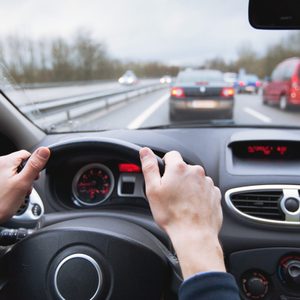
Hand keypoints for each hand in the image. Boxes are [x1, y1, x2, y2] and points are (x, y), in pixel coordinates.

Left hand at [0, 147, 49, 222]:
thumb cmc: (1, 203)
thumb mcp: (23, 183)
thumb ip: (34, 165)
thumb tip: (44, 150)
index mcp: (5, 162)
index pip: (26, 155)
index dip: (33, 166)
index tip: (33, 177)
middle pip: (20, 164)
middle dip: (26, 176)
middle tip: (24, 188)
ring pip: (14, 172)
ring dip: (19, 182)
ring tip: (17, 194)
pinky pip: (7, 179)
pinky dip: (11, 186)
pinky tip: (10, 195)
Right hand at [140, 147, 224, 278]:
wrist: (194, 235)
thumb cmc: (172, 215)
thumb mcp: (153, 189)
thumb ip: (149, 167)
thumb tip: (145, 151)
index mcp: (179, 168)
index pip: (171, 155)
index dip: (165, 165)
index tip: (164, 177)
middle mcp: (196, 172)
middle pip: (183, 168)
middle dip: (177, 177)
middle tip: (171, 194)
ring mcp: (207, 183)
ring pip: (194, 179)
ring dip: (189, 186)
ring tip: (182, 203)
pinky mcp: (215, 194)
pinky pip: (204, 189)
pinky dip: (199, 195)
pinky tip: (192, 206)